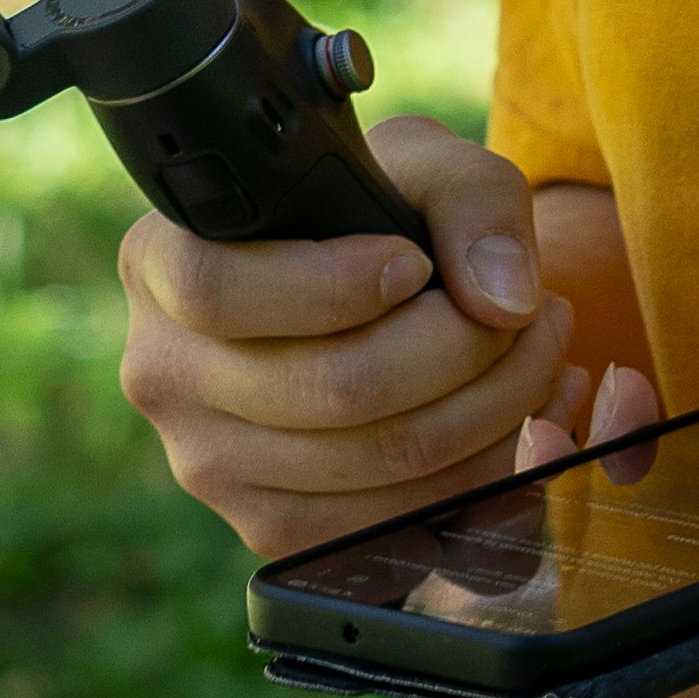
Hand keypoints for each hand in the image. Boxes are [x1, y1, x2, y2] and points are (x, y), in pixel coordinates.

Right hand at [116, 107, 572, 555]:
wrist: (382, 297)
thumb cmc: (382, 217)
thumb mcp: (421, 165)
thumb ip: (473, 201)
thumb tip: (504, 300)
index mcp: (160, 266)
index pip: (218, 292)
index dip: (334, 284)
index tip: (413, 265)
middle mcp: (166, 376)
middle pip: (334, 388)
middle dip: (470, 347)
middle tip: (535, 309)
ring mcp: (212, 469)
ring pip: (383, 462)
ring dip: (500, 408)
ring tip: (538, 351)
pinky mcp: (274, 533)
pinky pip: (399, 523)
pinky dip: (486, 476)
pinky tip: (516, 418)